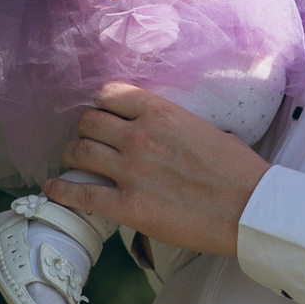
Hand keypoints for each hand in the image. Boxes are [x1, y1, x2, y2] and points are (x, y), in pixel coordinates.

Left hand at [45, 83, 271, 256]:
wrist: (250, 209)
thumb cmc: (240, 173)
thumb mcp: (209, 131)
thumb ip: (181, 127)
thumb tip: (177, 135)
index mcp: (162, 113)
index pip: (111, 94)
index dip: (102, 105)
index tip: (103, 115)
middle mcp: (139, 136)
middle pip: (89, 123)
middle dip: (85, 131)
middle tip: (88, 142)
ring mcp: (130, 171)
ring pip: (79, 152)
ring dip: (72, 157)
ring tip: (72, 163)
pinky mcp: (127, 206)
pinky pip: (80, 194)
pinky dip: (61, 190)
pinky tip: (54, 188)